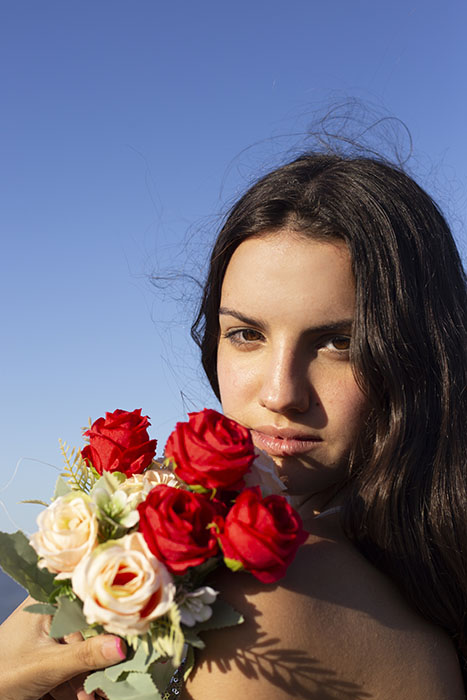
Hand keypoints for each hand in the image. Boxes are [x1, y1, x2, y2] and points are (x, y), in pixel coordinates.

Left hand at [0, 597, 125, 699]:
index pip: (89, 598)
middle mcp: (50, 610)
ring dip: (89, 676)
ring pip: (82, 649)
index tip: (133, 630)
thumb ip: (84, 656)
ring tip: (94, 698)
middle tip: (110, 681)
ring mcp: (50, 633)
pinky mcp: (49, 654)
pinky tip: (85, 698)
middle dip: (99, 658)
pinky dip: (78, 682)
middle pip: (89, 628)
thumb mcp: (46, 666)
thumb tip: (123, 646)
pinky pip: (73, 663)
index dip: (112, 613)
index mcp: (46, 600)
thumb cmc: (3, 675)